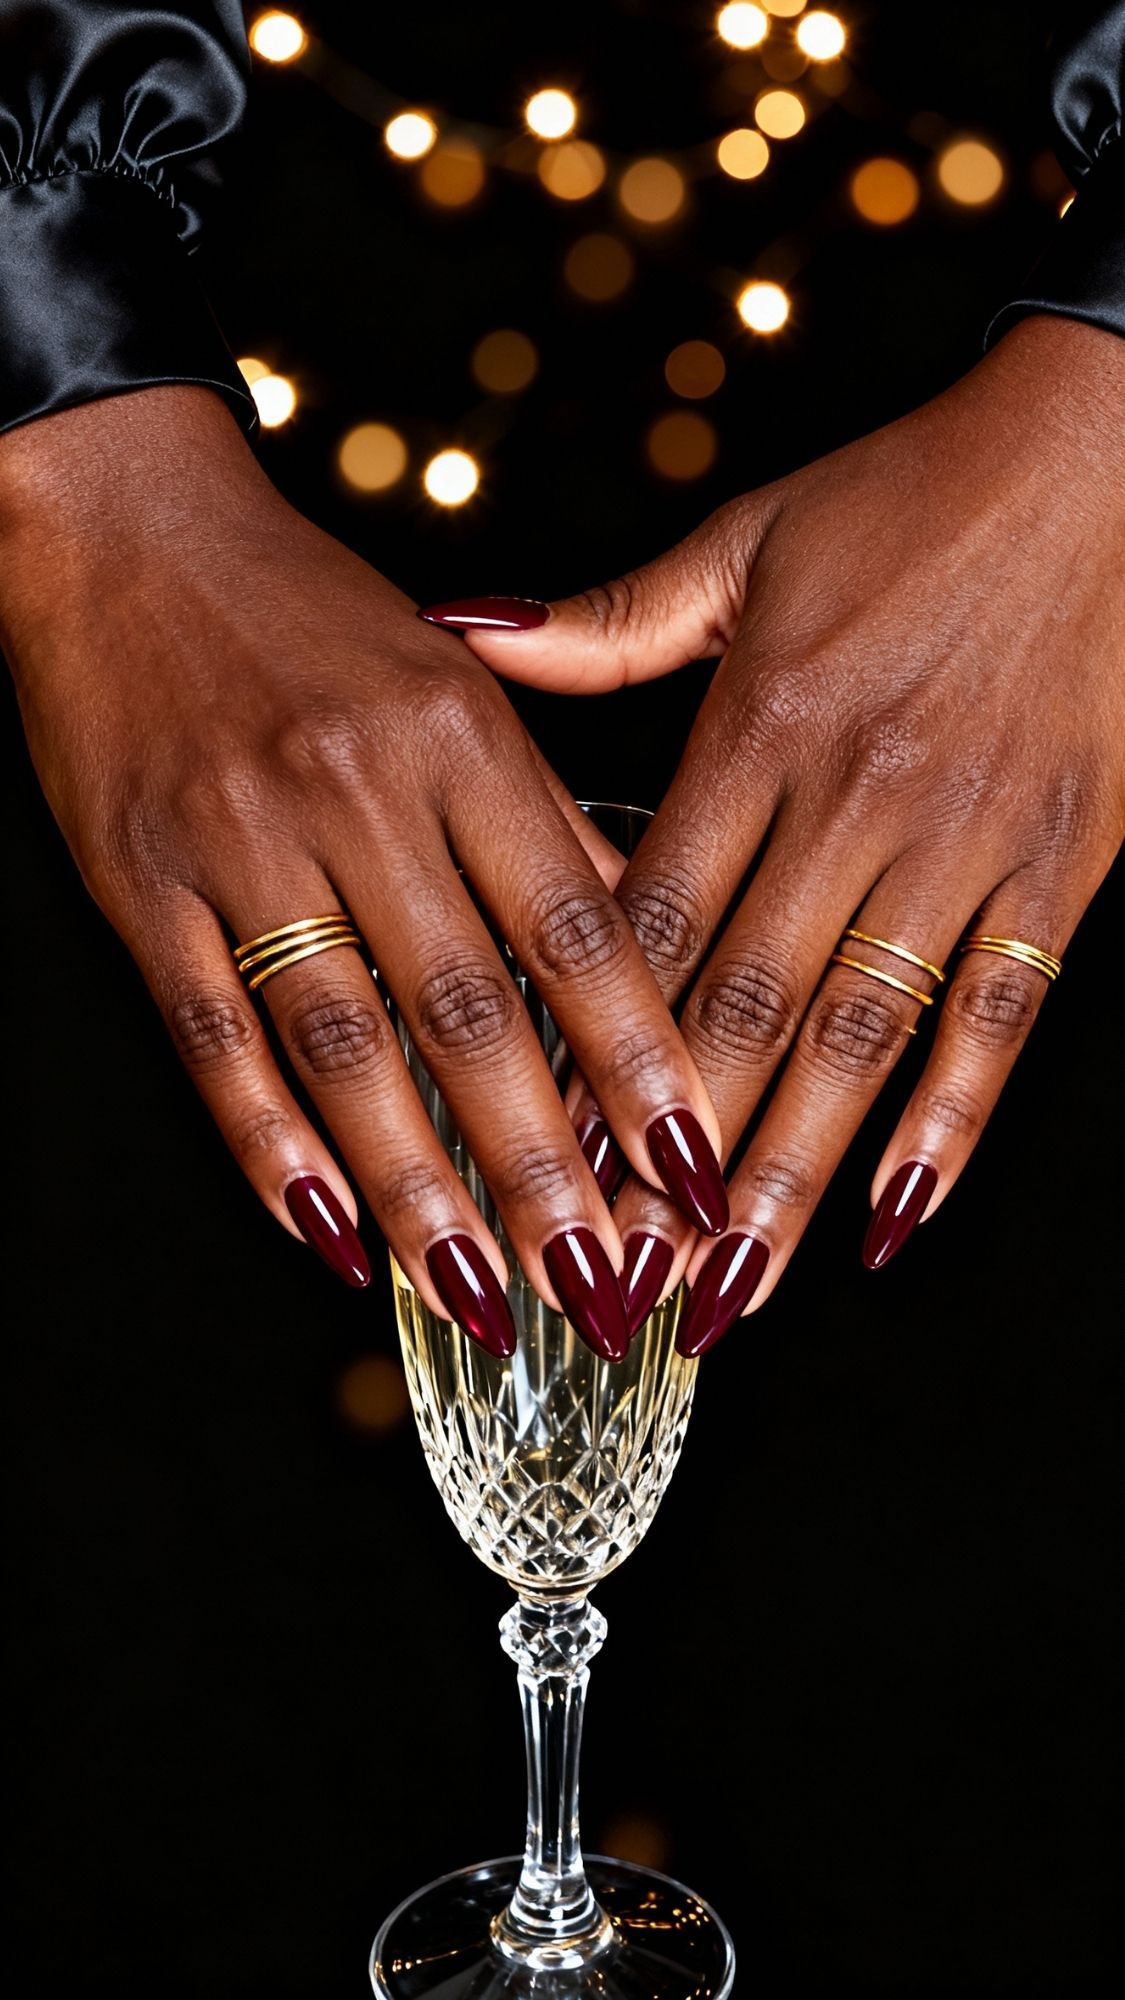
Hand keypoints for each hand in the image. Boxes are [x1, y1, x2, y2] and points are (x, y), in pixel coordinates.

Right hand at [0, 385, 726, 1360]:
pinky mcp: (140, 884)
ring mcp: (242, 842)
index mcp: (460, 739)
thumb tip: (637, 958)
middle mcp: (358, 793)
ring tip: (478, 1296)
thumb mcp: (456, 692)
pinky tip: (328, 1232)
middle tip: (602, 1286)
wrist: (128, 529)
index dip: (641, 1066)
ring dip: (416, 1188)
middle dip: (543, 1170)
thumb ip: (541, 826)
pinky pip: (213, 1038)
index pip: (576, 932)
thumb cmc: (311, 615)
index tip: (694, 1176)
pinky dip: (269, 1147)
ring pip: (343, 1046)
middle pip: (468, 1014)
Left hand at [423, 315, 1124, 1353]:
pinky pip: (1002, 1012)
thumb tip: (458, 638)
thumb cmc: (908, 498)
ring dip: (789, 1174)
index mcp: (763, 724)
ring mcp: (967, 838)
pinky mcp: (1064, 862)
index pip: (650, 922)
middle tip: (610, 1276)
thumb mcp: (743, 544)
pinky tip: (894, 1215)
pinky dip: (950, 1120)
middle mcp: (858, 795)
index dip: (584, 1050)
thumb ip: (601, 626)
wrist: (1103, 452)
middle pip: (741, 1008)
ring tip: (727, 1287)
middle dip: (667, 1158)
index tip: (532, 1157)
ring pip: (861, 1036)